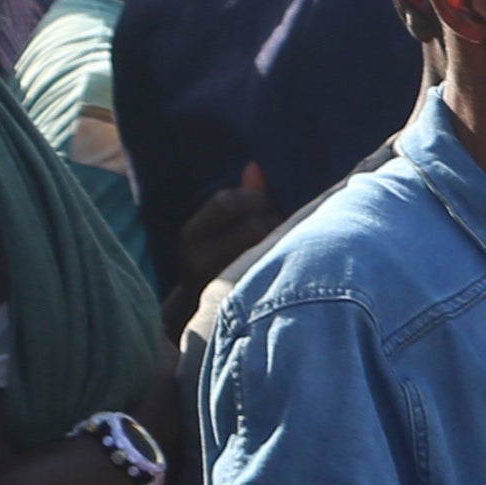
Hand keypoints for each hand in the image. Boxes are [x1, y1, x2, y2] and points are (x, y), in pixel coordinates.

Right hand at [171, 164, 279, 308]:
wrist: (202, 317)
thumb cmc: (218, 259)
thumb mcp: (217, 227)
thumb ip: (239, 198)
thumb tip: (255, 167)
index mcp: (191, 237)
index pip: (224, 203)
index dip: (254, 199)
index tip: (268, 204)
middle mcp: (198, 263)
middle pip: (253, 227)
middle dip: (274, 223)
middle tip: (281, 227)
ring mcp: (219, 286)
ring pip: (268, 251)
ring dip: (284, 243)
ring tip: (286, 245)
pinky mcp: (242, 305)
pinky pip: (276, 276)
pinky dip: (289, 264)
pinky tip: (294, 263)